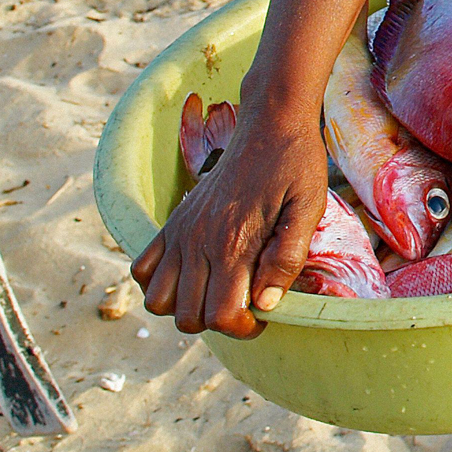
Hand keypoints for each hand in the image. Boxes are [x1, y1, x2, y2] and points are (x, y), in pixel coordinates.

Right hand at [132, 88, 329, 338]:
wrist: (270, 124)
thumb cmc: (296, 166)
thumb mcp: (309, 209)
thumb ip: (288, 258)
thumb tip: (265, 304)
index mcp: (234, 242)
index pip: (221, 316)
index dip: (245, 327)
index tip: (263, 314)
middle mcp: (199, 241)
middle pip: (186, 317)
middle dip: (217, 322)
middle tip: (244, 301)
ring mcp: (180, 231)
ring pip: (157, 300)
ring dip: (185, 306)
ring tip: (217, 290)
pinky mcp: (173, 221)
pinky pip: (142, 268)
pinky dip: (160, 282)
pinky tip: (192, 274)